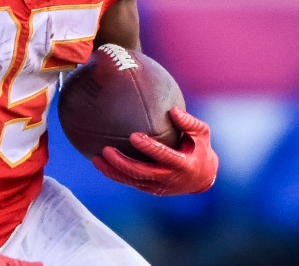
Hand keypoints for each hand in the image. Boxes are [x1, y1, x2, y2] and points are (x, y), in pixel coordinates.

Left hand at [91, 107, 217, 195]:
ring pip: (132, 180)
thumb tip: (172, 110)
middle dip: (122, 163)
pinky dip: (115, 175)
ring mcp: (158, 186)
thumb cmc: (200, 148)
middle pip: (141, 173)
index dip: (149, 148)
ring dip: (113, 171)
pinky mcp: (149, 189)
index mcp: (183, 164)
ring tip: (96, 159)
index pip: (163, 156)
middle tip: (106, 150)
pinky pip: (129, 182)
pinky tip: (100, 164)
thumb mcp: (202, 134)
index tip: (134, 136)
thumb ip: (189, 123)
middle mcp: (168, 178)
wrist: (202, 178)